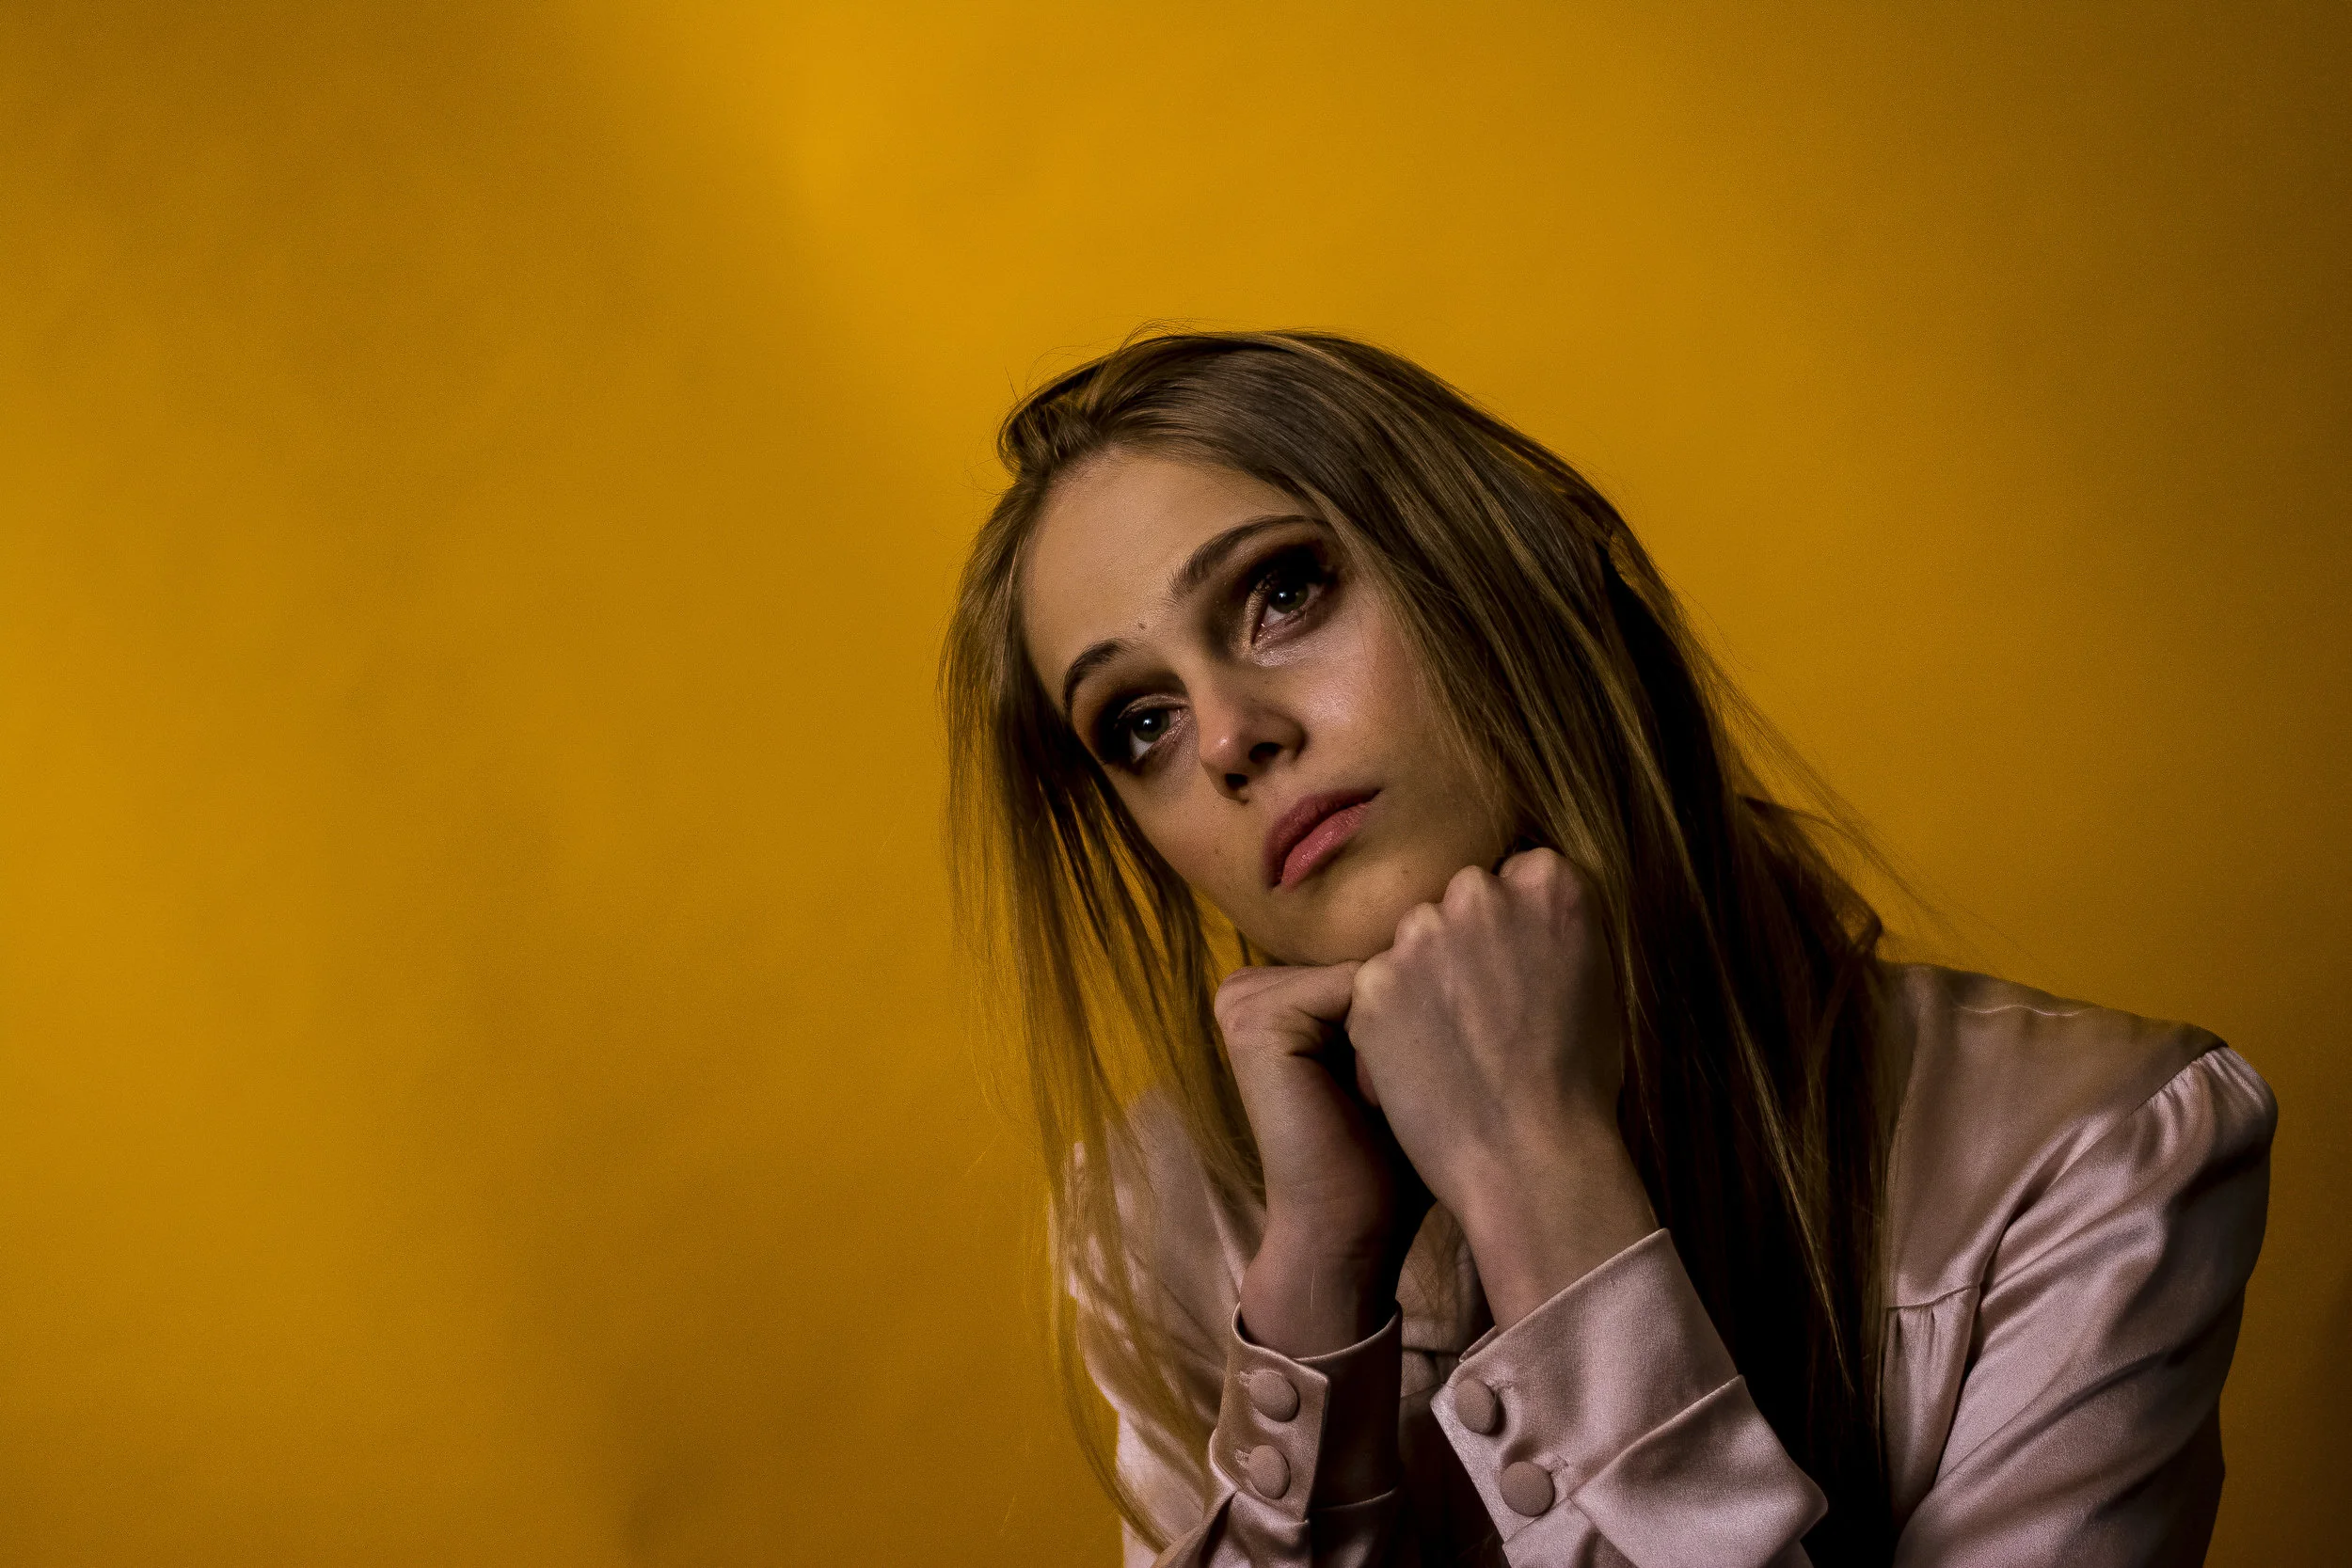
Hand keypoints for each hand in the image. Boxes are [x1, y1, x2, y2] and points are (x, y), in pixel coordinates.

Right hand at [1216, 963, 1431, 1356]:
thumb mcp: (1401, 1052)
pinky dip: (1385, 1034)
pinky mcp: (1255, 1021)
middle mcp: (1249, 984)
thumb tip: (1467, 926)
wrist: (1349, 1229)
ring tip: (1391, 1087)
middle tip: (1414, 1074)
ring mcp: (1243, 999)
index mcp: (1275, 987)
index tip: (1437, 1046)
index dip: (1422, 986)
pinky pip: (1354, 988)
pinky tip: (1370, 1091)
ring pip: (1369, 967)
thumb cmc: (1388, 1154)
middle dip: (1412, 999)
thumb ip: (1406, 989)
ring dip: (1401, 1020)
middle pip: (1369, 953)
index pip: (1372, 950)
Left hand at [1346, 848, 1656, 1327]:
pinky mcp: (1372, 983)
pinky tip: (1419, 1065)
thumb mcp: (1597, 984)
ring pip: (1413, 941)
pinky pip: (1375, 987)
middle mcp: (1478, 893)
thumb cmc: (1580, 1084)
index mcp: (1549, 882)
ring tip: (1452, 1044)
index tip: (1519, 972)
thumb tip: (1530, 918)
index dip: (1514, 931)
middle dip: (1466, 943)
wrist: (1531, 1160)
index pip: (1516, 877)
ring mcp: (1418, 937)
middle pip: (1460, 901)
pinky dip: (1388, 1021)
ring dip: (1424, 977)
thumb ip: (1554, 931)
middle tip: (1482, 1009)